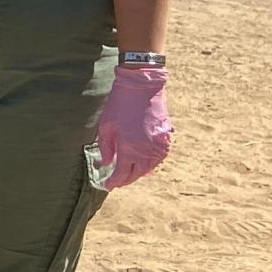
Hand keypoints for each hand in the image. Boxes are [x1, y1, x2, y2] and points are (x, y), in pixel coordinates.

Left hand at [94, 64, 171, 189]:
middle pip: (136, 174)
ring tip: (128, 175)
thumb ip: (106, 148)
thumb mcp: (106, 127)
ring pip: (149, 168)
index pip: (122, 174)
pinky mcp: (166, 138)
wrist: (142, 86)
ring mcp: (158, 145)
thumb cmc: (120, 105)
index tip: (107, 185)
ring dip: (138, 174)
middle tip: (116, 182)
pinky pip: (158, 158)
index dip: (114, 182)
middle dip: (125, 180)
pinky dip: (150, 164)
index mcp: (129, 149)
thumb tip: (106, 164)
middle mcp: (146, 151)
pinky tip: (143, 165)